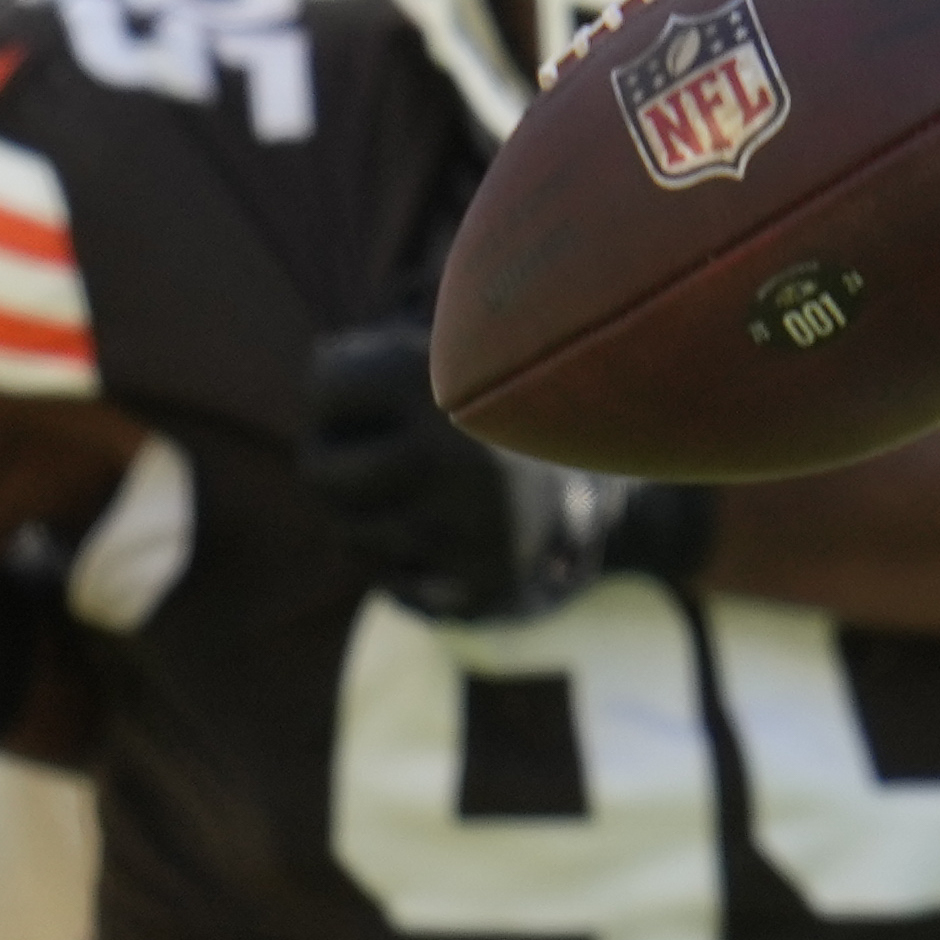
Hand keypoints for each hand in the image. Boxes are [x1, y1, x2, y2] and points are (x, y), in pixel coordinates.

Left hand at [302, 319, 707, 620]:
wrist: (619, 460)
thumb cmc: (505, 402)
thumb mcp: (457, 354)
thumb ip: (382, 354)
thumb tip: (320, 369)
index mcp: (451, 376)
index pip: (327, 385)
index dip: (332, 394)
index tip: (366, 397)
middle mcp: (456, 450)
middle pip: (321, 472)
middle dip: (330, 467)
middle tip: (366, 460)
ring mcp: (472, 524)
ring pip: (352, 535)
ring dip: (363, 519)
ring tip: (408, 496)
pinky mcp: (486, 581)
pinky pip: (395, 585)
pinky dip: (402, 566)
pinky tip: (435, 539)